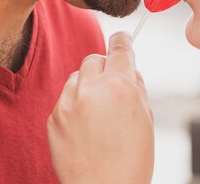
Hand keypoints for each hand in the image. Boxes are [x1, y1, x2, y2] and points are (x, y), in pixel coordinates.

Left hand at [48, 32, 153, 183]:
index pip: (119, 47)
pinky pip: (65, 98)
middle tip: (113, 88)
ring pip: (77, 77)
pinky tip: (85, 128)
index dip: (123, 41)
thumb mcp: (146, 118)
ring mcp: (68, 103)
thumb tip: (128, 67)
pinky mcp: (53, 118)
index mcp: (120, 86)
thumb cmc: (132, 160)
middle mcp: (91, 89)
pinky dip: (74, 105)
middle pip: (94, 58)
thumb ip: (136, 86)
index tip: (122, 39)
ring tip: (98, 113)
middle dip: (105, 68)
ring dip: (88, 85)